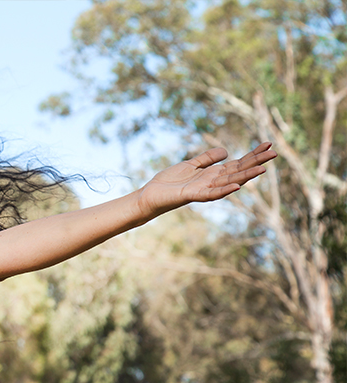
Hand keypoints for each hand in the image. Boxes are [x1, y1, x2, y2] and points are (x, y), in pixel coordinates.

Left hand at [138, 142, 276, 215]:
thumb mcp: (190, 165)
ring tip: (262, 169)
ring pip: (229, 183)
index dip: (252, 154)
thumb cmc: (168, 182)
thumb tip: (227, 151)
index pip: (237, 163)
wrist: (150, 195)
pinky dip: (224, 191)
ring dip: (246, 177)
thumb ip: (207, 159)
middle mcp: (211, 183)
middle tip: (274, 153)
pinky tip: (236, 187)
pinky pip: (211, 194)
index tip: (267, 143)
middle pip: (238, 172)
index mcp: (212, 174)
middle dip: (255, 162)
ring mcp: (203, 190)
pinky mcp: (192, 196)